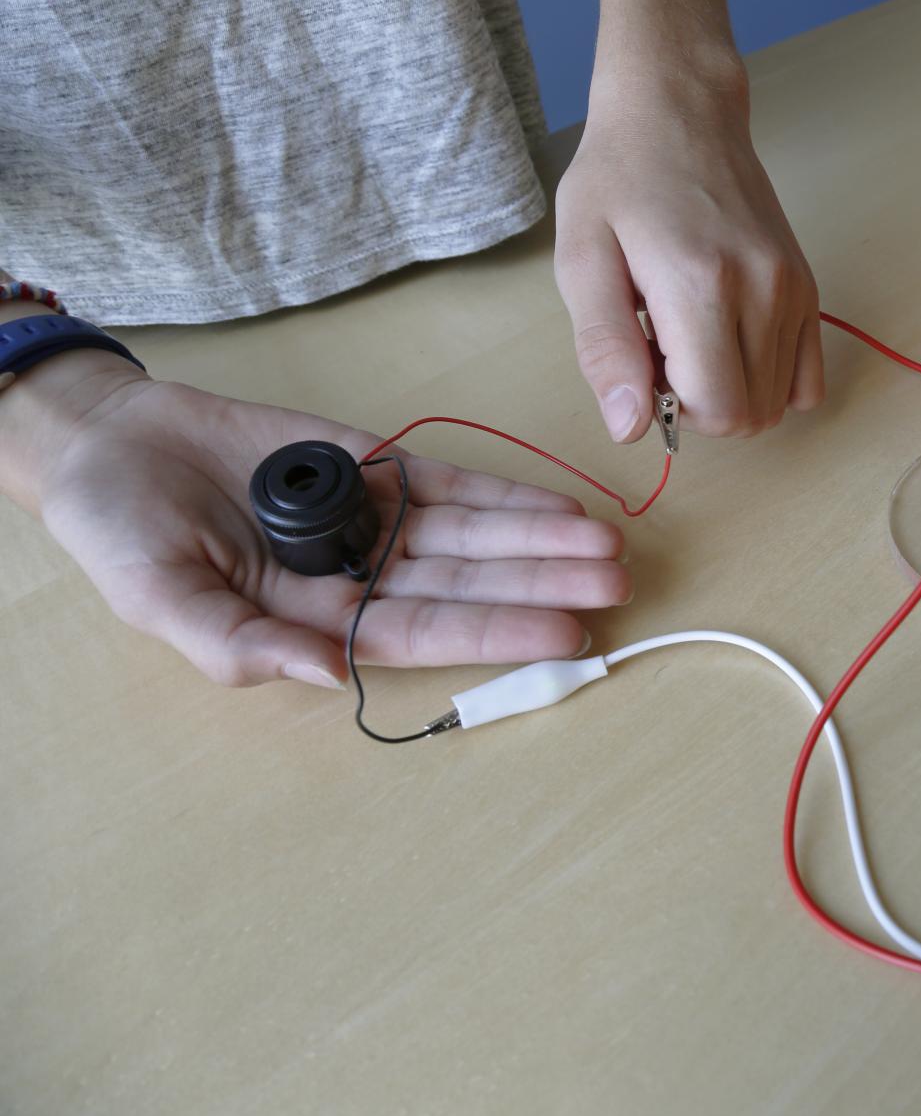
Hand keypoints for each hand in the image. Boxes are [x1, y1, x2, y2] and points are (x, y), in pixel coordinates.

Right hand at [3, 354, 629, 687]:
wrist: (107, 440)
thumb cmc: (121, 529)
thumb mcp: (159, 598)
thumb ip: (237, 646)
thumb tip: (324, 675)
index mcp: (316, 621)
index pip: (425, 634)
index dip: (496, 633)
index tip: (567, 633)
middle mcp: (361, 577)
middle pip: (470, 585)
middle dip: (543, 584)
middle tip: (618, 582)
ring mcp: (375, 520)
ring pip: (476, 537)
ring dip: (542, 541)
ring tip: (610, 545)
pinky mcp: (376, 467)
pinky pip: (453, 486)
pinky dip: (507, 497)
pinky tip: (561, 508)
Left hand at [553, 56, 823, 441]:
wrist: (680, 112)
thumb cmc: (619, 180)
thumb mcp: (582, 260)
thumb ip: (604, 349)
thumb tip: (631, 428)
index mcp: (701, 286)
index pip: (717, 411)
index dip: (673, 409)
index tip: (644, 360)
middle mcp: (764, 290)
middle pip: (751, 416)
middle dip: (701, 404)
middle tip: (662, 347)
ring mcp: (796, 289)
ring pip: (779, 403)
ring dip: (732, 389)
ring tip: (693, 335)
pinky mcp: (809, 287)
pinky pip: (807, 378)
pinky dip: (770, 379)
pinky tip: (731, 340)